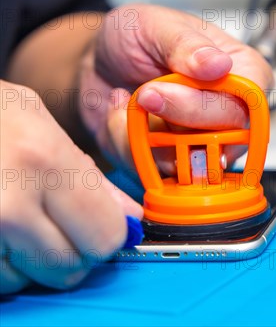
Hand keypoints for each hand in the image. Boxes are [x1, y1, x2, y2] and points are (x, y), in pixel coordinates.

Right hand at [0, 80, 142, 293]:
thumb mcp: (44, 126)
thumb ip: (92, 178)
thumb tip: (130, 219)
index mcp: (44, 164)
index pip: (105, 236)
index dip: (105, 232)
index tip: (94, 220)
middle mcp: (8, 207)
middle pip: (69, 268)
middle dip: (70, 251)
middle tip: (53, 222)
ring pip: (28, 281)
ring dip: (29, 261)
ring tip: (16, 220)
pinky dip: (0, 265)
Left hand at [80, 4, 272, 172]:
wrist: (99, 63)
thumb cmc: (136, 38)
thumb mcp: (156, 25)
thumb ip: (186, 45)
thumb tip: (219, 65)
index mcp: (243, 72)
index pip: (249, 103)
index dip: (210, 105)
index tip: (166, 89)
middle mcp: (231, 111)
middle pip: (226, 136)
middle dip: (177, 118)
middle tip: (145, 94)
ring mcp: (205, 140)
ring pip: (190, 161)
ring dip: (146, 132)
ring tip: (128, 99)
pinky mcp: (175, 161)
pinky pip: (155, 170)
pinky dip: (128, 143)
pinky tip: (122, 113)